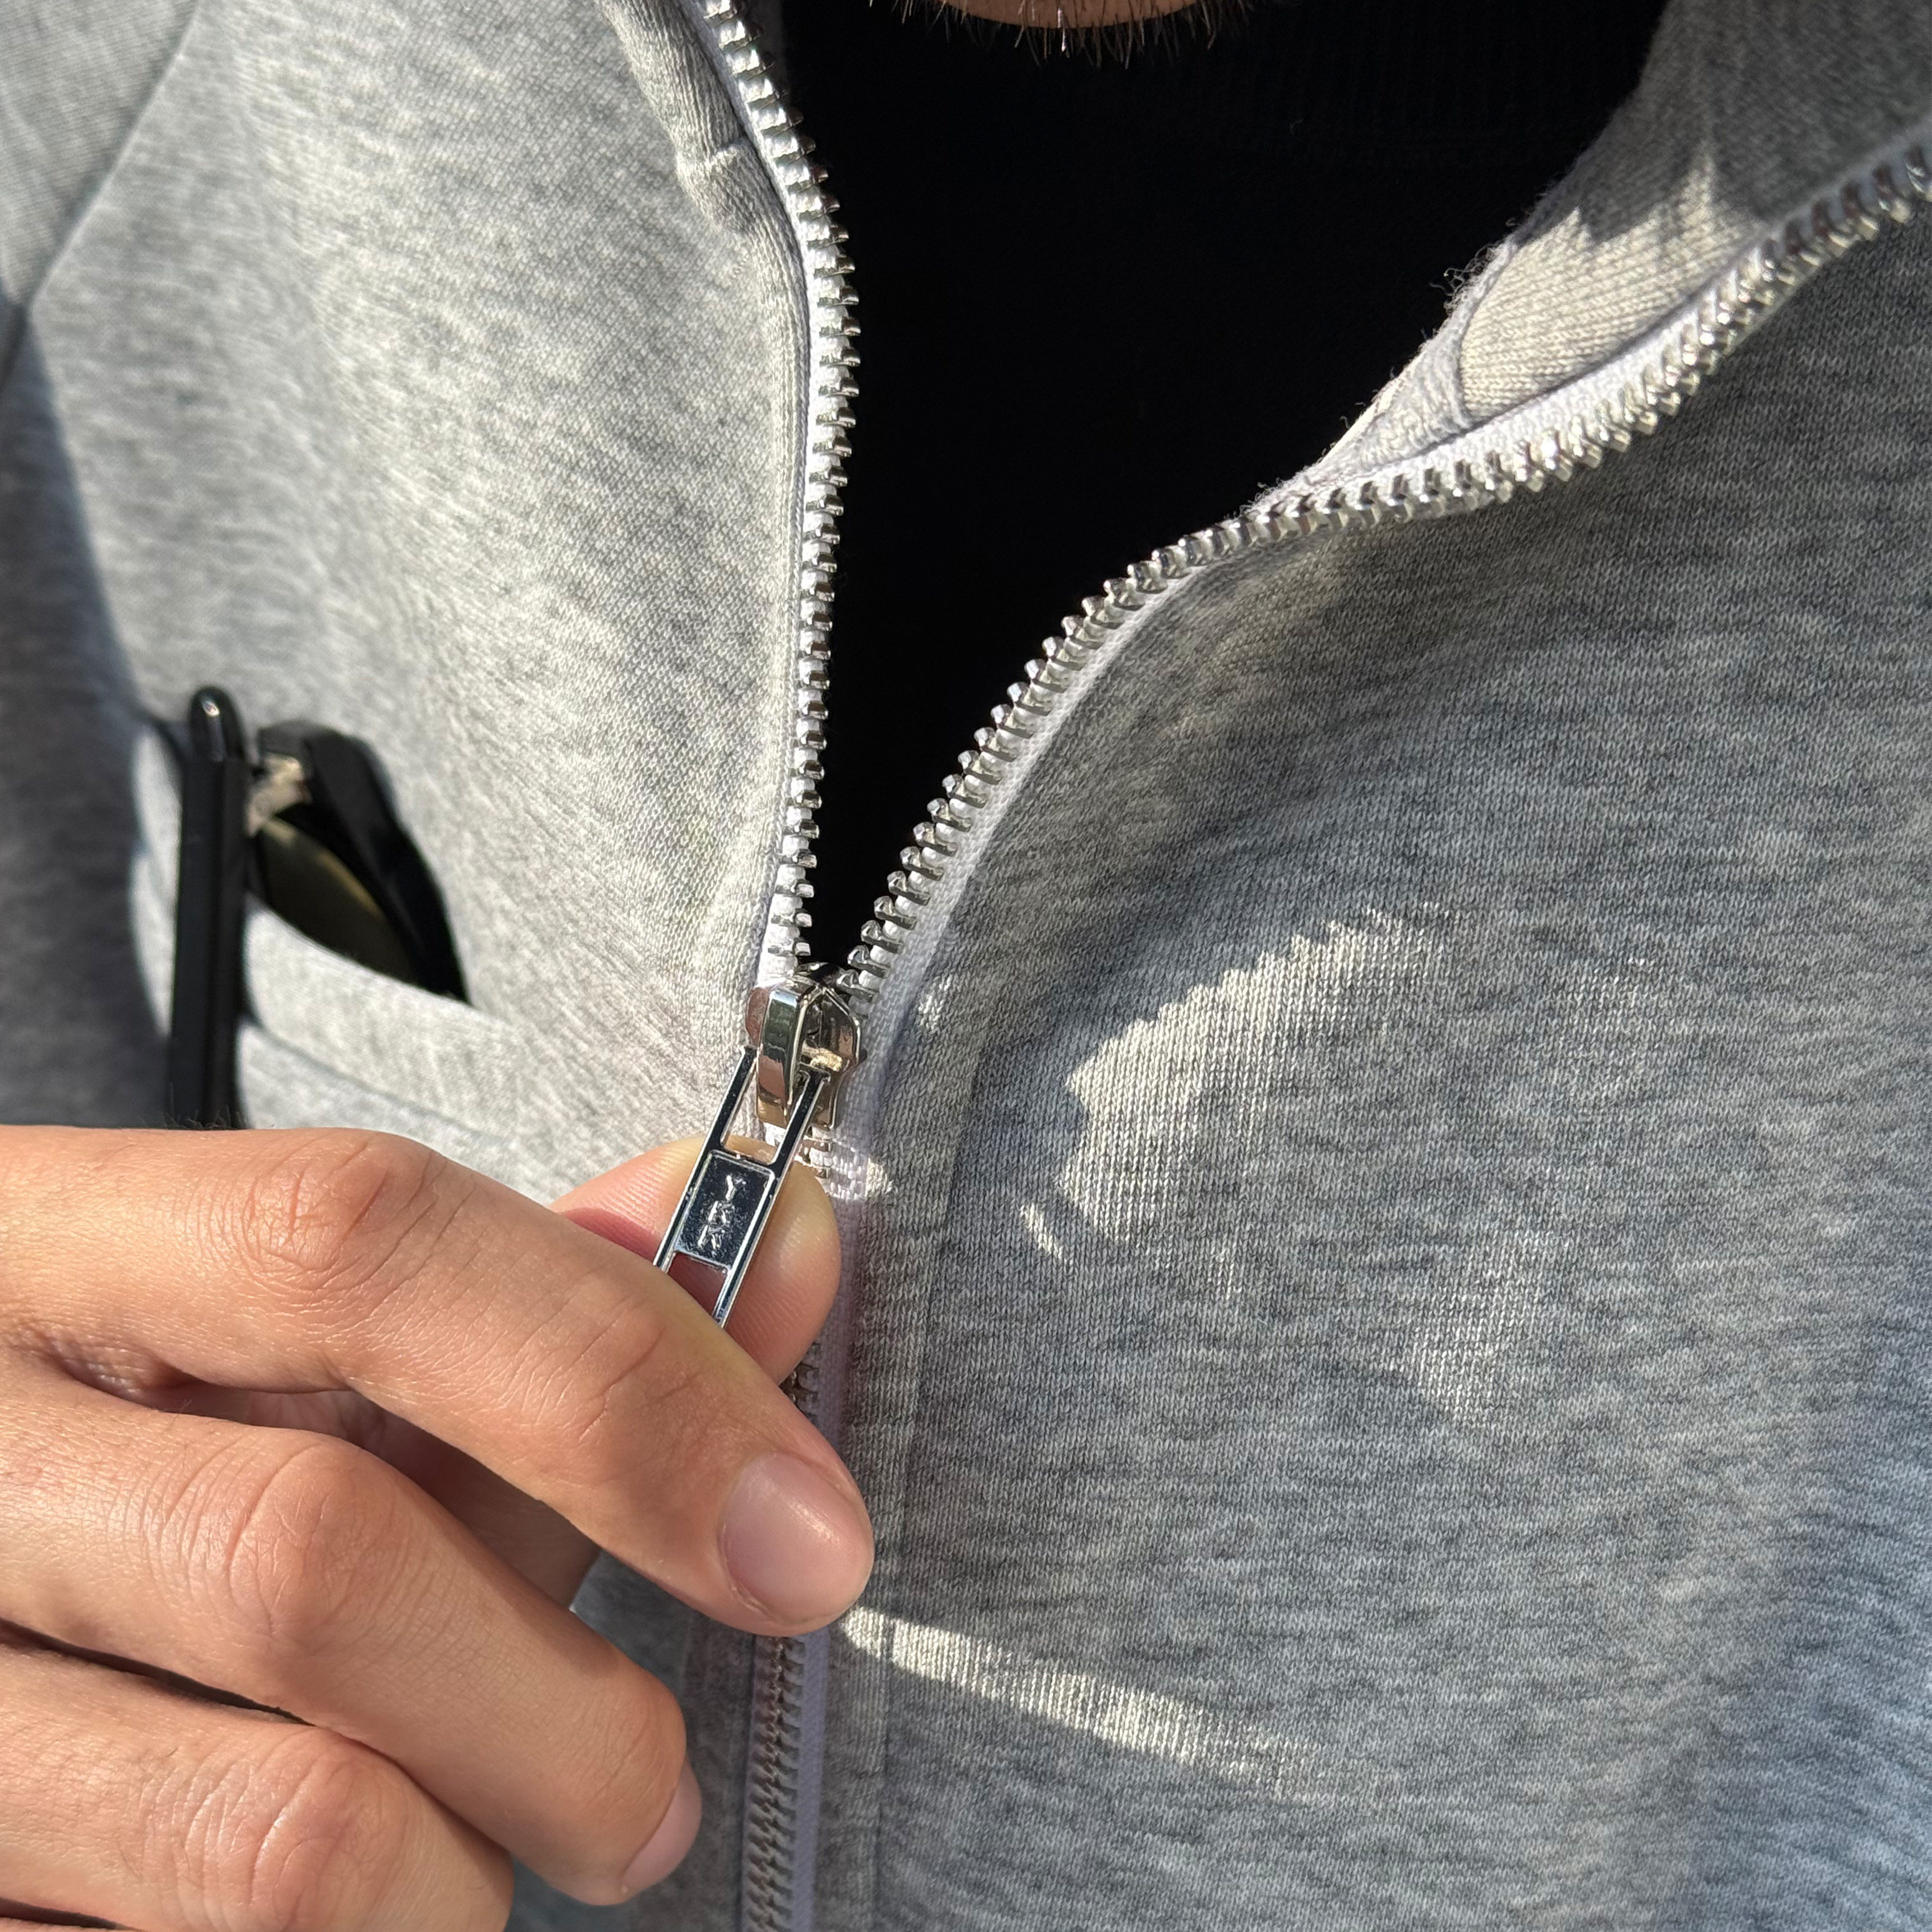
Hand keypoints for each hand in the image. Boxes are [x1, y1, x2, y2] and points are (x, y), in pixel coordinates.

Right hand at [0, 1126, 867, 1930]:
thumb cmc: (138, 1442)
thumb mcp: (280, 1347)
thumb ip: (535, 1300)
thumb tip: (786, 1249)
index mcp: (45, 1246)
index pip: (355, 1242)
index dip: (620, 1380)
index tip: (806, 1538)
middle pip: (315, 1562)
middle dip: (566, 1717)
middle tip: (646, 1793)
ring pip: (277, 1840)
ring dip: (455, 1882)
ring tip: (467, 1868)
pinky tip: (315, 1921)